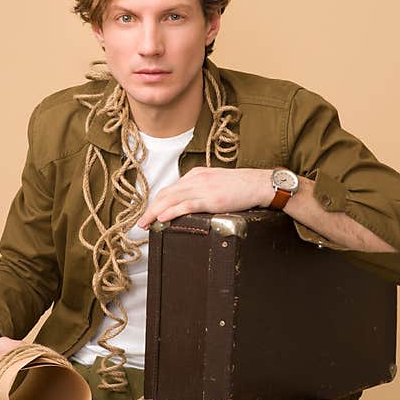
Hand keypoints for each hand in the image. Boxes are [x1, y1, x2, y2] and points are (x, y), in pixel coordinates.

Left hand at [136, 167, 273, 228]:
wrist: (258, 184)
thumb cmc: (241, 186)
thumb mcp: (216, 183)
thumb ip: (202, 189)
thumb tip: (190, 201)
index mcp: (196, 175)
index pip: (170, 189)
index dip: (156, 202)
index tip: (149, 214)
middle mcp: (196, 179)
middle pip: (166, 194)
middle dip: (150, 209)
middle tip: (140, 222)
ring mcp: (203, 188)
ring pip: (171, 200)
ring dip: (155, 212)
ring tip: (145, 224)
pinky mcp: (211, 199)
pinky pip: (186, 205)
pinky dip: (171, 212)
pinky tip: (162, 219)